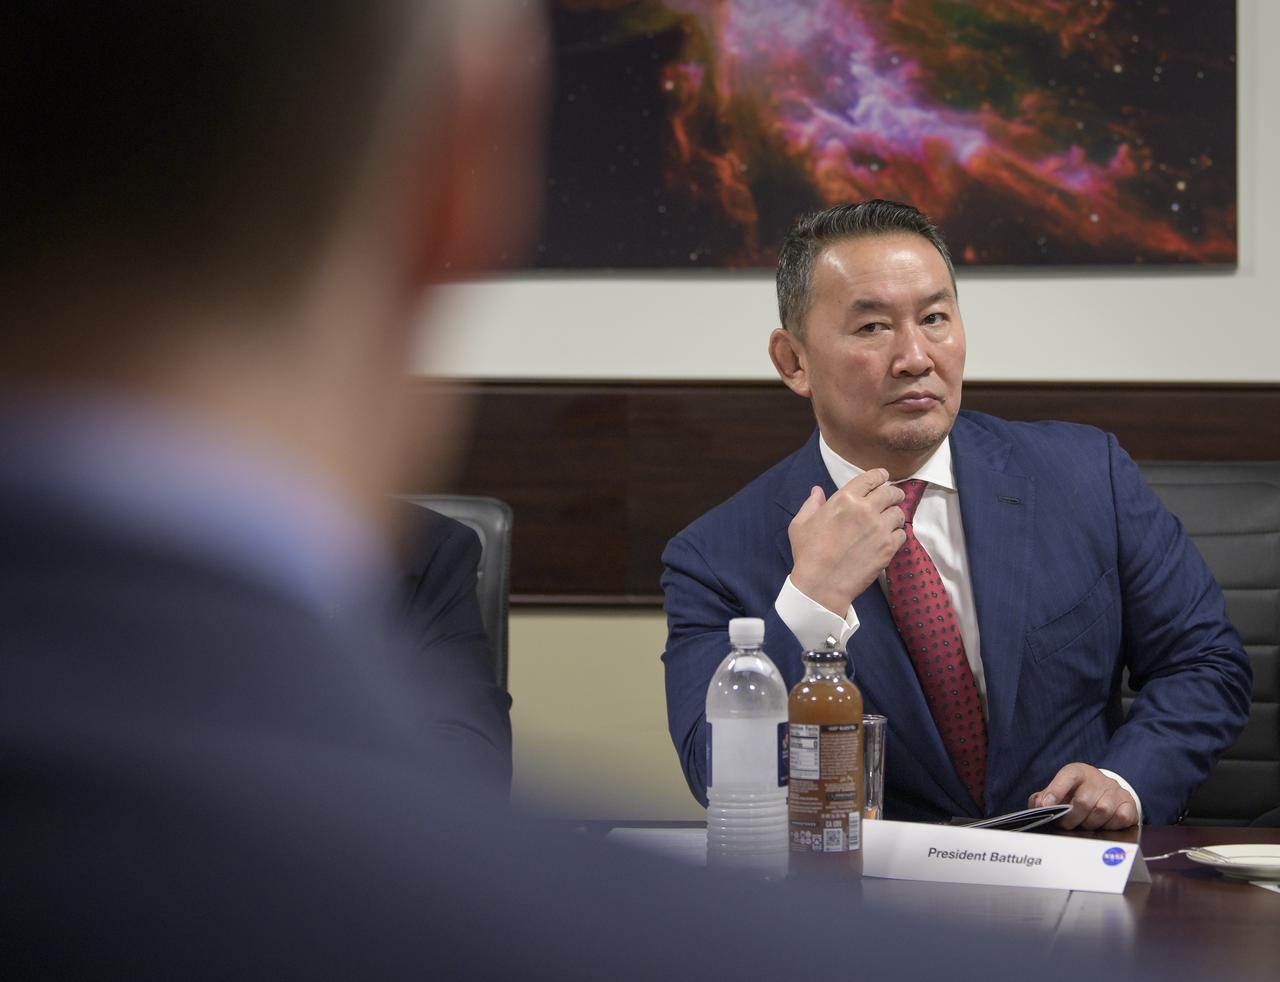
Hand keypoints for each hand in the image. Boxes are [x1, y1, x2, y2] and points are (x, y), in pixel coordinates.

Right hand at [788, 469, 906, 616]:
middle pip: (890, 492)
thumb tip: (818, 491)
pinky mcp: (888, 547)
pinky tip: (890, 537)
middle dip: (894, 492)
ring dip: (895, 513)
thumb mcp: (801, 524)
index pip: (870, 478)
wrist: (822, 584)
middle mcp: (865, 510)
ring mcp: (879, 528)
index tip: (883, 476)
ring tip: (891, 519)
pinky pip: (902, 533)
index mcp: (844, 499)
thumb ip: (811, 504)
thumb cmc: (808, 554)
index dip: (879, 475)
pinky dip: (898, 533)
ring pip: (898, 512)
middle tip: (895, 495)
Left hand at [1029, 763, 1138, 830]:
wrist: (1105, 792)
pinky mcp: (1129, 804)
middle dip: (1071, 819)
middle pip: (1083, 801)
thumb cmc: (1077, 794)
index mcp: (1078, 772)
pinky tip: (1101, 825)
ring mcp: (1115, 791)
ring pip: (1101, 812)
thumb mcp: (1059, 791)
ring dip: (1089, 824)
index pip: (1068, 776)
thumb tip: (1039, 805)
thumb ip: (1044, 797)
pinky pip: (1119, 819)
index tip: (1046, 805)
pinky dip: (1108, 826)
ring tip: (1083, 825)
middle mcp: (1098, 779)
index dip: (1055, 791)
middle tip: (1065, 825)